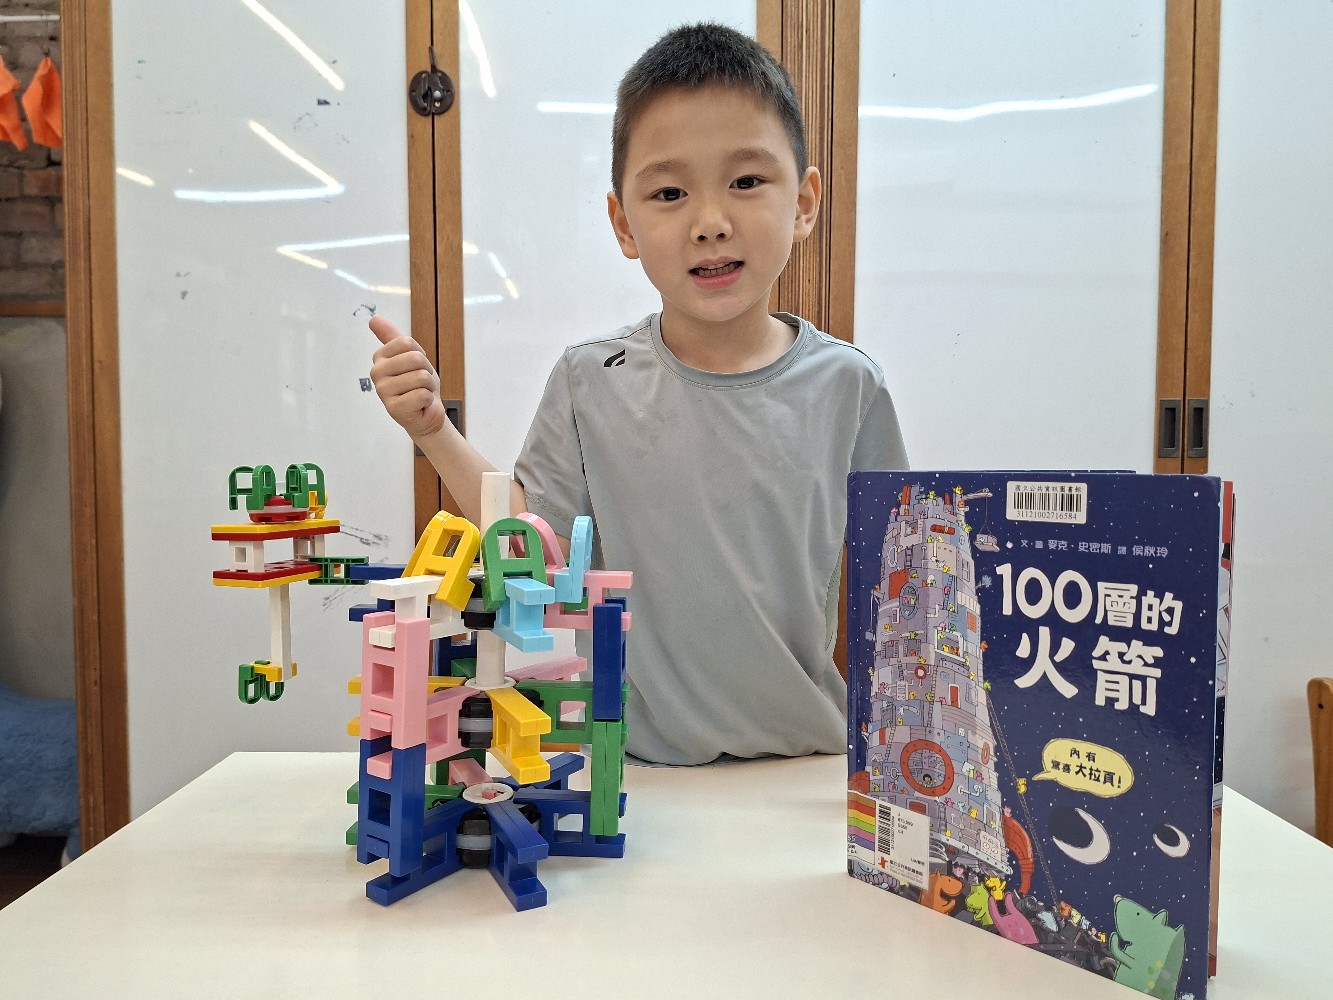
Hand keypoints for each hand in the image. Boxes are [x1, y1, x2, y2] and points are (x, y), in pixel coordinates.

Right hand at [369, 316, 446, 439]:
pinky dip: (428, 400)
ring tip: (420, 393)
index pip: (407, 342)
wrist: (426, 413)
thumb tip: (374, 319)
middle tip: (421, 383)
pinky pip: (422, 394)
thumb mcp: (409, 356)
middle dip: (427, 371)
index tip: (415, 367)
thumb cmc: (418, 385)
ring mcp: (383, 391)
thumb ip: (392, 337)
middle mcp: (376, 373)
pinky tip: (419, 405)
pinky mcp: (393, 408)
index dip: (420, 354)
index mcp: (379, 357)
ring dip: (428, 387)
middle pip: (415, 358)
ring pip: (421, 377)